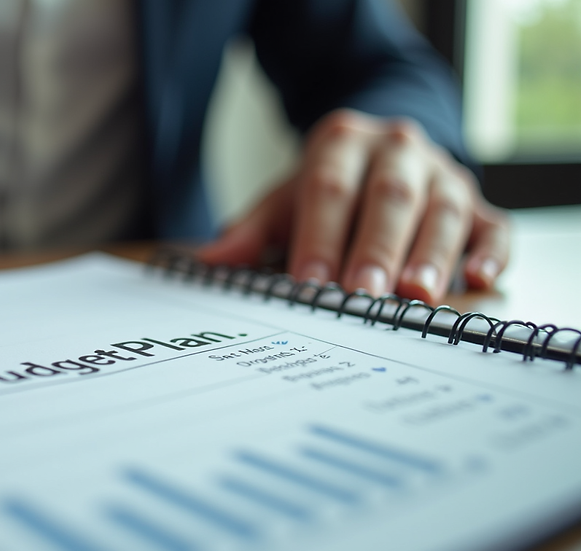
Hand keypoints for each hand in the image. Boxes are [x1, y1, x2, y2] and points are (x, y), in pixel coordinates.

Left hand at [199, 109, 509, 303]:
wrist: (385, 151)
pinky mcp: (479, 203)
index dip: (319, 235)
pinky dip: (491, 253)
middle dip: (375, 247)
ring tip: (417, 294)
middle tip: (363, 294)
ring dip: (431, 254)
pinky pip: (494, 226)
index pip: (329, 188)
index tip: (308, 281)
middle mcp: (398, 150)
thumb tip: (211, 261)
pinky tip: (481, 279)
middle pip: (389, 197)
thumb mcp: (287, 197)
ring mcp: (444, 175)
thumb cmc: (331, 184)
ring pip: (443, 210)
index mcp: (344, 143)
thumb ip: (253, 229)